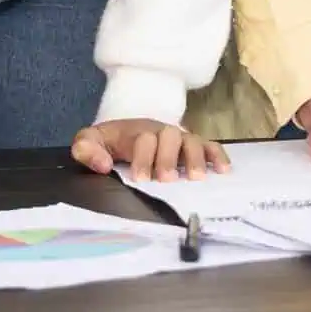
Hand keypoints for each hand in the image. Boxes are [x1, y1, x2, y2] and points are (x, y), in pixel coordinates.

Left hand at [71, 119, 228, 182]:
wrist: (125, 134)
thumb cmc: (108, 143)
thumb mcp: (89, 142)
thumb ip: (87, 150)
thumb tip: (103, 166)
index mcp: (135, 132)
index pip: (144, 139)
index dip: (143, 157)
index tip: (140, 178)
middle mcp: (161, 132)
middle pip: (171, 137)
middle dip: (169, 158)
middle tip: (167, 179)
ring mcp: (179, 138)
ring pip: (192, 141)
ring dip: (195, 158)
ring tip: (197, 179)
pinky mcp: (192, 146)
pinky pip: (209, 146)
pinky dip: (218, 155)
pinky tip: (223, 170)